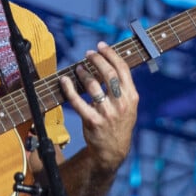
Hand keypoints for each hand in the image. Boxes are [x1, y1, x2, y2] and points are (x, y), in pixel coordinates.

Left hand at [61, 42, 137, 171]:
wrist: (113, 150)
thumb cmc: (119, 122)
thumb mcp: (128, 105)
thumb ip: (122, 86)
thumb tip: (108, 61)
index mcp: (131, 96)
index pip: (122, 69)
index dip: (111, 54)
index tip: (101, 46)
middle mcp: (121, 103)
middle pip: (108, 73)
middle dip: (96, 59)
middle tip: (88, 53)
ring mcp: (107, 113)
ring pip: (92, 85)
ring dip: (83, 73)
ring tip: (78, 68)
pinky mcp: (93, 121)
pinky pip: (78, 101)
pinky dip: (69, 88)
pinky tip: (64, 80)